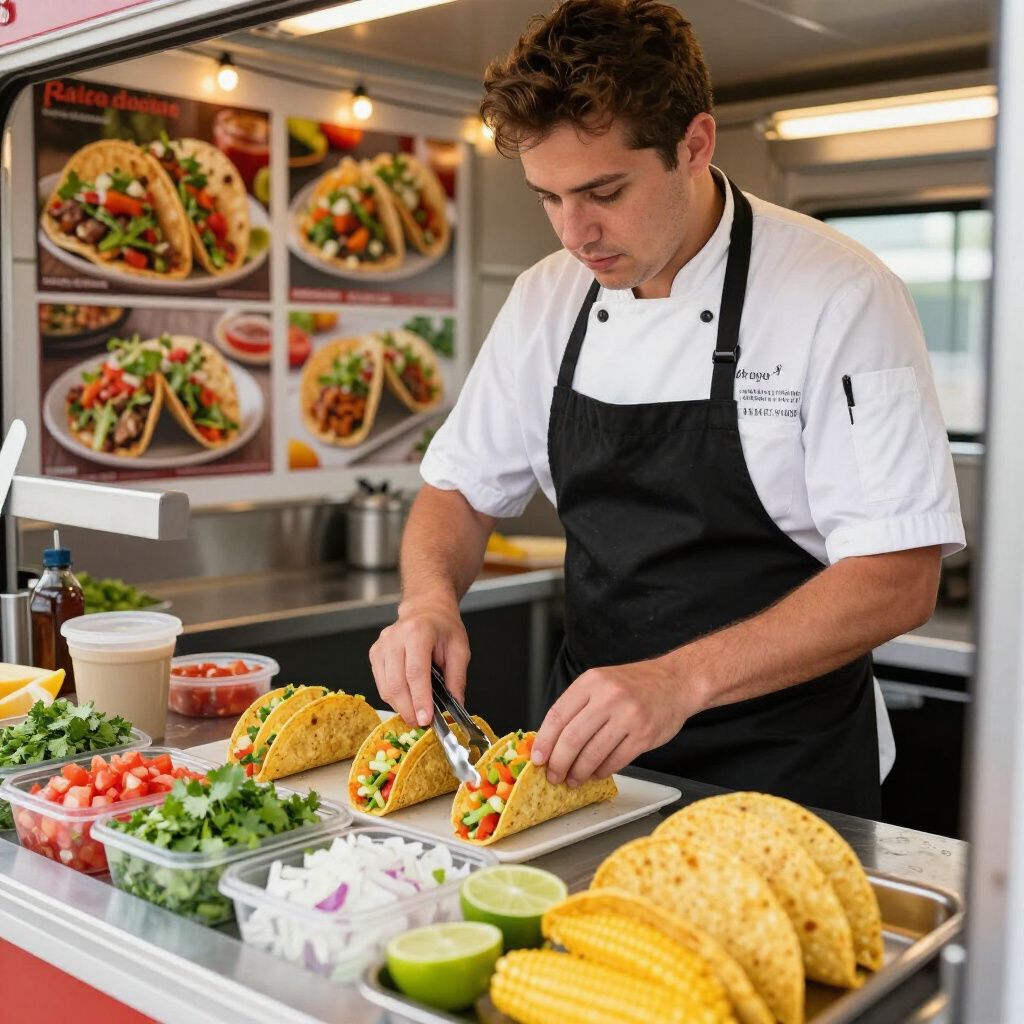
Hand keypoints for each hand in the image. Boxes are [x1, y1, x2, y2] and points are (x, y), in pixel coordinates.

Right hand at [369, 597, 469, 726]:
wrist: (426, 608)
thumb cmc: (443, 627)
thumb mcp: (459, 649)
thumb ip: (457, 679)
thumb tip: (455, 706)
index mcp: (418, 632)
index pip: (416, 672)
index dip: (420, 699)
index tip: (426, 719)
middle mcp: (395, 638)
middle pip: (396, 683)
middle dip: (409, 709)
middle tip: (422, 723)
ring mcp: (381, 646)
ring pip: (385, 687)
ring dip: (401, 706)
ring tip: (416, 712)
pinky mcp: (374, 654)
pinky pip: (381, 684)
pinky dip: (393, 697)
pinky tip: (407, 699)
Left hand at [531, 656, 703, 786]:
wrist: (675, 681)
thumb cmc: (633, 685)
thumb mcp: (601, 682)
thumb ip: (577, 706)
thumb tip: (550, 741)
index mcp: (591, 682)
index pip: (558, 715)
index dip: (544, 741)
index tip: (537, 759)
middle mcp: (609, 696)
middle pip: (572, 738)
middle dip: (558, 763)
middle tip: (554, 776)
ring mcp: (628, 716)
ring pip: (592, 753)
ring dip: (579, 772)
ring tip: (574, 779)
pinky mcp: (644, 735)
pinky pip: (616, 760)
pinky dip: (602, 771)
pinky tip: (596, 773)